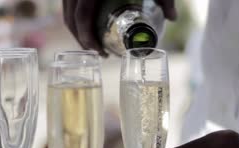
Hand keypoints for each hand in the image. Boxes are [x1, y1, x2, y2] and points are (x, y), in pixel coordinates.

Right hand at [62, 0, 176, 55]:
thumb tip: (173, 18)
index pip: (82, 15)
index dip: (86, 36)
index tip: (97, 51)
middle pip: (70, 16)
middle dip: (80, 37)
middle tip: (97, 52)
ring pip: (66, 8)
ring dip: (76, 26)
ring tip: (93, 40)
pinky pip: (69, 0)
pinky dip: (75, 12)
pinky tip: (89, 20)